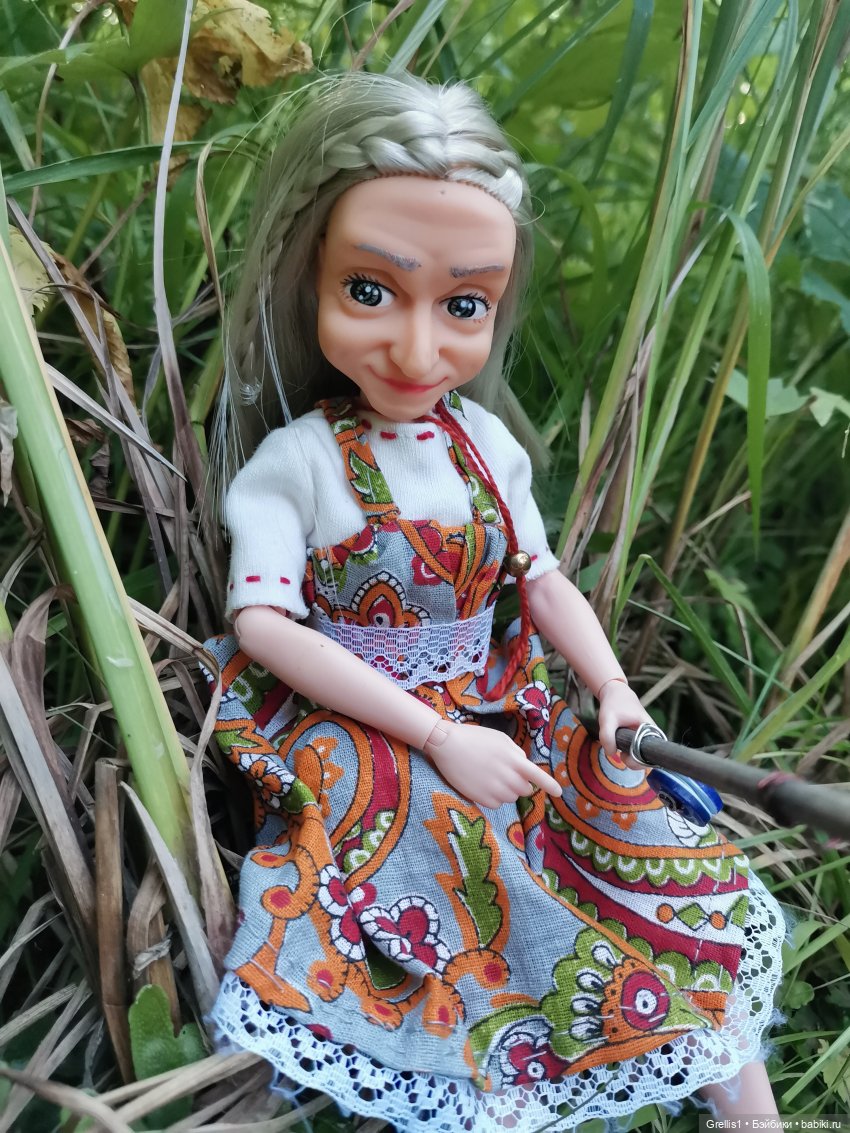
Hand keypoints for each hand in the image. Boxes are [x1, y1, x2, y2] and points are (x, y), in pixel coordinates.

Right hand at [424, 720, 561, 808]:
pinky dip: (492, 797)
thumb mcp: (501, 739)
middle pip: (524, 790)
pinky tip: (481, 783)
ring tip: (489, 776)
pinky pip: (496, 804)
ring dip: (506, 791)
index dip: (550, 785)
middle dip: (520, 785)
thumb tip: (525, 767)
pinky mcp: (481, 798)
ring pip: (511, 798)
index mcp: (513, 760)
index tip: (559, 793)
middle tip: (505, 774)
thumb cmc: (475, 738)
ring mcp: (494, 789)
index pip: (537, 775)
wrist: (447, 745)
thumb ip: (516, 753)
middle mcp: (507, 777)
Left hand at [597, 680, 654, 769]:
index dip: (639, 760)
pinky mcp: (641, 738)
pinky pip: (638, 751)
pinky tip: (621, 748)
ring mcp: (647, 737)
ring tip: (619, 748)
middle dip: (633, 761)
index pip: (652, 753)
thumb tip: (612, 754)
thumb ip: (607, 737)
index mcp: (649, 729)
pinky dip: (629, 752)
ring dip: (630, 757)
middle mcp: (652, 734)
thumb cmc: (614, 704)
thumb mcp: (607, 719)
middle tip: (621, 755)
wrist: (616, 693)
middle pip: (648, 758)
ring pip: (642, 756)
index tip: (624, 756)